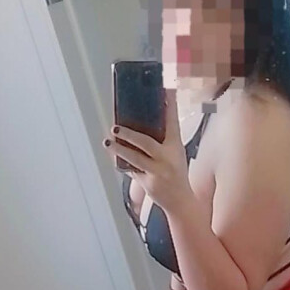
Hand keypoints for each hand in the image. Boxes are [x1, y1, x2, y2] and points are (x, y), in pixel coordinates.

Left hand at [102, 90, 191, 213]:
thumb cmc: (176, 173)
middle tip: (115, 127)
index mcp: (175, 146)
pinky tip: (114, 158)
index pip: (172, 122)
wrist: (181, 201)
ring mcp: (157, 172)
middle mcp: (168, 158)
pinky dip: (123, 164)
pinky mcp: (148, 184)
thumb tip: (141, 120)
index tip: (165, 89)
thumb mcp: (175, 153)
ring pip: (134, 158)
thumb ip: (162, 139)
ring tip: (108, 142)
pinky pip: (131, 171)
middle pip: (146, 143)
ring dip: (119, 149)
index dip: (170, 104)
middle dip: (129, 134)